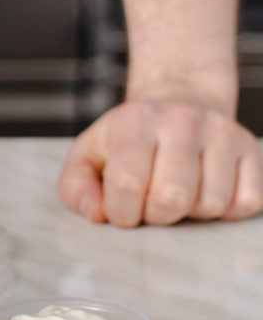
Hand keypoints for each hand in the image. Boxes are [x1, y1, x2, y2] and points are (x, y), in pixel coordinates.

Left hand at [58, 100, 262, 226]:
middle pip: (172, 198)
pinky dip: (224, 211)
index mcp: (134, 122)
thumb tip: (96, 214)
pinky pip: (245, 204)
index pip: (127, 183)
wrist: (178, 103)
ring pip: (211, 204)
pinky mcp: (251, 149)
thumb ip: (75, 188)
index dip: (121, 212)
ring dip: (190, 214)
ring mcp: (221, 133)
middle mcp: (181, 121)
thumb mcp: (87, 156)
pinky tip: (205, 192)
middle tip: (149, 204)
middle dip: (156, 216)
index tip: (121, 211)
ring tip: (176, 193)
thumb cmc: (127, 140)